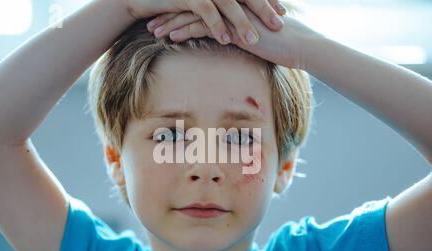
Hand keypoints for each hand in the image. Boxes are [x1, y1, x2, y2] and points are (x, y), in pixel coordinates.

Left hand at [146, 3, 322, 68]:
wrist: (300, 46)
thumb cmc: (281, 43)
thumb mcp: (256, 34)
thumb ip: (239, 31)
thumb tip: (228, 39)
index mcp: (233, 4)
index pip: (201, 4)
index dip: (181, 10)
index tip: (165, 17)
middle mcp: (230, 4)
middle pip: (192, 6)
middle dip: (169, 14)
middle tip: (151, 22)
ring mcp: (231, 13)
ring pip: (193, 14)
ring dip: (171, 23)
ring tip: (153, 31)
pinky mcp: (233, 26)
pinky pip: (204, 27)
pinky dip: (185, 32)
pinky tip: (170, 38)